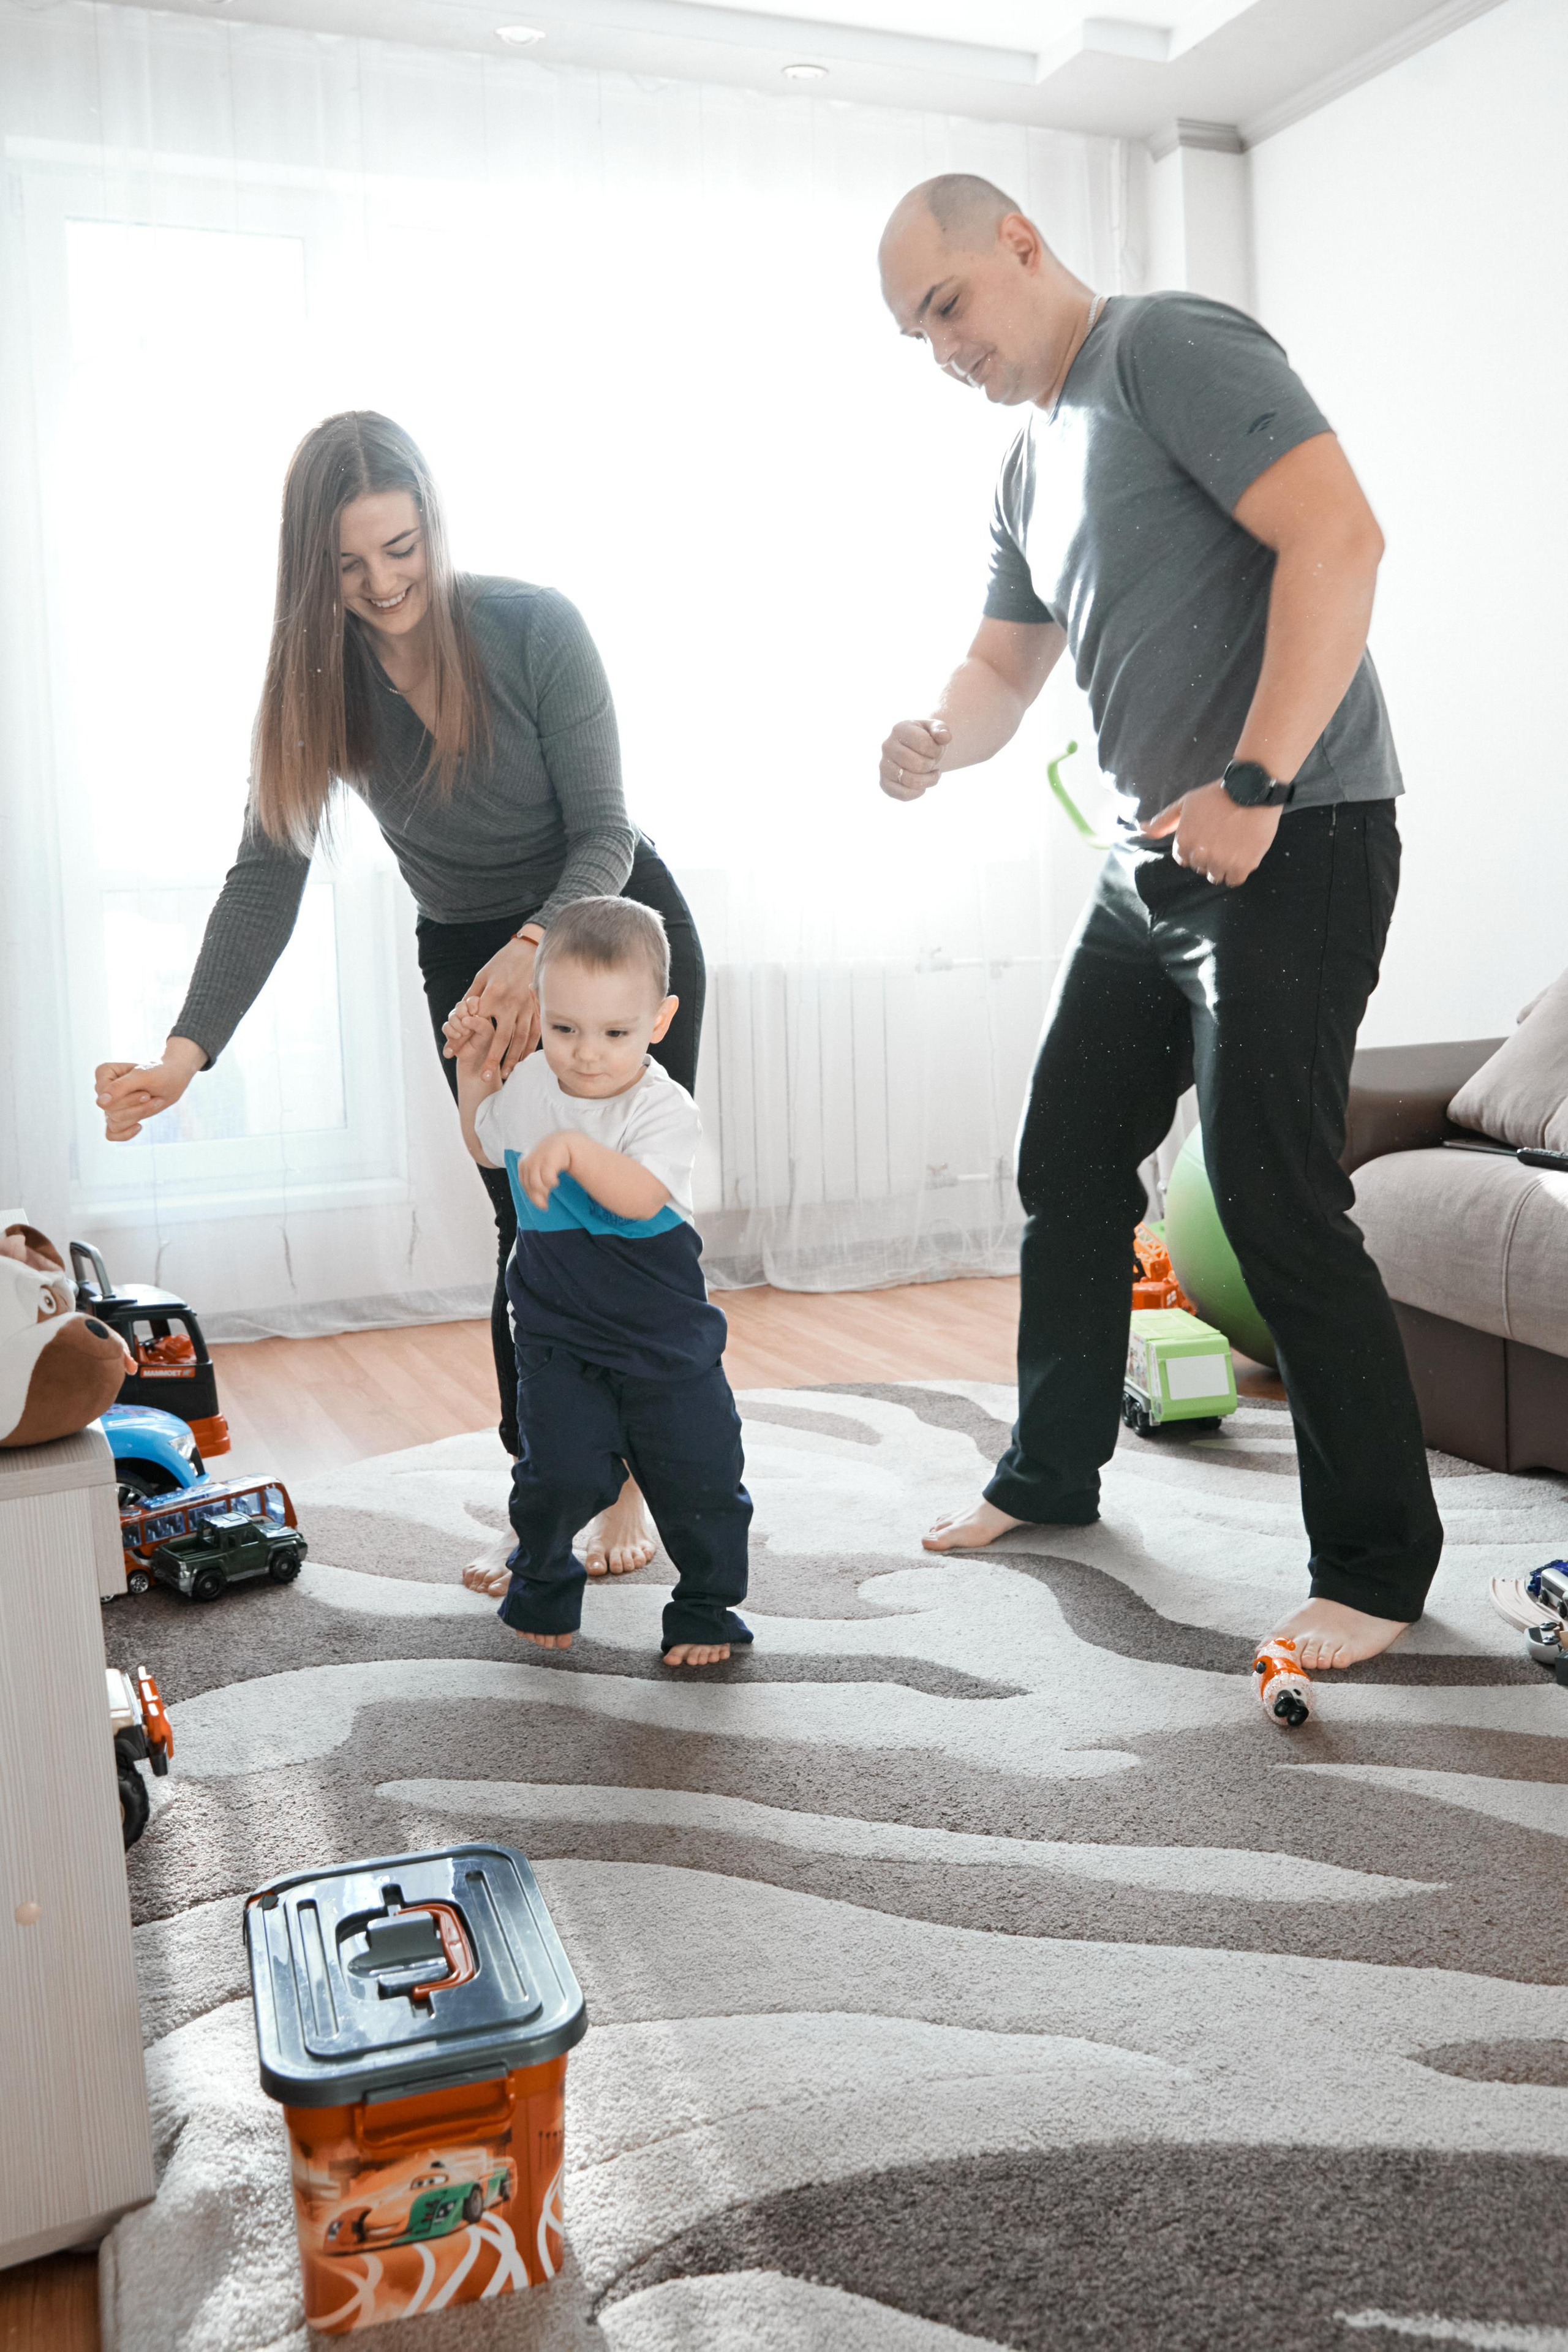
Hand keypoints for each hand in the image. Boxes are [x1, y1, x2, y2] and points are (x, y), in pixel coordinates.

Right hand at [94, 1037, 205, 1140]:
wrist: (173, 1080)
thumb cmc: (158, 1073)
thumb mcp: (142, 1077)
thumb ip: (120, 1087)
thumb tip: (100, 1103)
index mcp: (103, 1073)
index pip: (105, 1098)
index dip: (128, 1099)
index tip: (146, 1093)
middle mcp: (102, 1089)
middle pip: (111, 1111)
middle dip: (136, 1107)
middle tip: (150, 1096)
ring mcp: (109, 1104)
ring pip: (114, 1123)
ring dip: (138, 1115)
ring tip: (153, 1103)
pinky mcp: (116, 1117)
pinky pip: (111, 1134)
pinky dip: (126, 1134)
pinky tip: (139, 1126)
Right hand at [441, 1006, 495, 1078]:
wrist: (477, 1062)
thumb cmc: (487, 1045)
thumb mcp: (488, 1034)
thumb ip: (480, 1024)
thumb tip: (465, 1019)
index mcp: (481, 1012)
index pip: (474, 999)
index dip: (472, 1003)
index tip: (474, 1012)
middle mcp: (469, 1015)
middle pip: (460, 1005)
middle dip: (462, 1014)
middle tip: (468, 1025)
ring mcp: (459, 1023)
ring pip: (452, 1016)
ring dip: (456, 1025)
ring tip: (463, 1034)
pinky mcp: (451, 1032)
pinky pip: (446, 1027)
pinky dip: (450, 1033)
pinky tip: (457, 1038)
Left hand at [448, 937, 539, 1081]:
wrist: (530, 949)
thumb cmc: (502, 962)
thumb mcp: (482, 976)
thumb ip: (470, 997)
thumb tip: (457, 1016)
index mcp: (493, 995)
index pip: (475, 1023)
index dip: (462, 1039)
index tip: (452, 1053)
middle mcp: (510, 1004)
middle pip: (501, 1038)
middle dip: (492, 1058)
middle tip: (484, 1076)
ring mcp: (527, 1007)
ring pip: (520, 1039)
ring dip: (514, 1058)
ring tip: (506, 1073)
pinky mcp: (538, 1008)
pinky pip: (535, 1032)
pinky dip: (529, 1048)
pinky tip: (523, 1059)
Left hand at [517, 1130, 574, 1210]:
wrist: (563, 1142)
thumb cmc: (551, 1160)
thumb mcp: (540, 1171)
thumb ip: (537, 1185)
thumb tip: (542, 1205)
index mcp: (523, 1164)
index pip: (524, 1185)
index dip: (533, 1197)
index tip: (543, 1205)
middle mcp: (527, 1162)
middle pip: (529, 1186)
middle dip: (539, 1197)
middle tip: (546, 1204)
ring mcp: (536, 1160)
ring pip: (536, 1184)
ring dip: (545, 1190)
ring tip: (553, 1186)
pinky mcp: (547, 1159)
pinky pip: (547, 1179)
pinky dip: (551, 1183)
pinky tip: (556, 1182)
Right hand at [880, 717, 951, 801]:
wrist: (917, 751)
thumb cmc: (927, 739)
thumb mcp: (936, 729)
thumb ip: (942, 729)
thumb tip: (945, 737)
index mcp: (900, 729)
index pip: (923, 743)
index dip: (937, 750)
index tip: (936, 750)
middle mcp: (887, 746)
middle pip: (918, 764)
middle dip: (931, 765)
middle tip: (932, 762)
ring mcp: (884, 765)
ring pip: (911, 781)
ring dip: (929, 780)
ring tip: (932, 774)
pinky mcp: (884, 783)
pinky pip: (903, 794)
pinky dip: (918, 792)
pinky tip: (922, 785)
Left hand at [1146, 781, 1280, 886]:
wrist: (1251, 790)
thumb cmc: (1217, 795)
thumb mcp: (1185, 804)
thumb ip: (1163, 821)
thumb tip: (1141, 829)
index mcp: (1184, 842)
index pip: (1183, 859)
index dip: (1195, 849)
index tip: (1207, 837)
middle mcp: (1200, 855)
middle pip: (1200, 868)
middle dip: (1208, 857)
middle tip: (1222, 839)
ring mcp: (1221, 862)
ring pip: (1216, 876)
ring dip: (1222, 866)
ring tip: (1232, 846)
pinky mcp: (1242, 866)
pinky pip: (1234, 880)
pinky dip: (1237, 872)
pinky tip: (1241, 855)